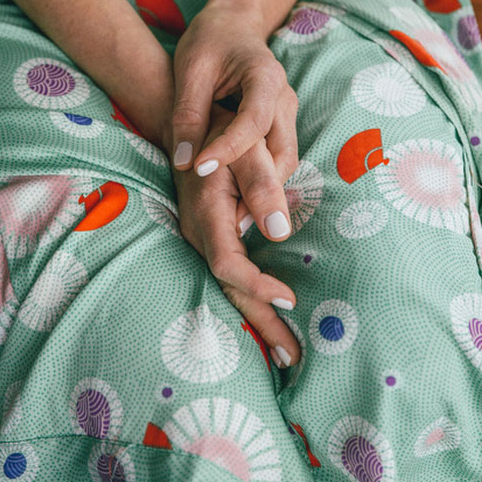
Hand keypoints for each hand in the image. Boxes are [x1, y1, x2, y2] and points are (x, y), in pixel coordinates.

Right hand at [164, 102, 301, 367]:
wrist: (188, 123)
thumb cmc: (221, 130)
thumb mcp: (246, 148)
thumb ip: (262, 185)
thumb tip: (282, 230)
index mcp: (207, 215)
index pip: (229, 265)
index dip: (258, 286)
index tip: (291, 299)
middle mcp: (199, 232)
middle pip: (229, 289)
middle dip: (261, 325)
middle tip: (293, 358)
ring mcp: (202, 237)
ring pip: (228, 285)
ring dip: (256, 318)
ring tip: (285, 351)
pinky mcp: (210, 235)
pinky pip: (229, 274)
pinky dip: (249, 298)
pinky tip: (268, 315)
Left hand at [170, 2, 299, 239]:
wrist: (234, 24)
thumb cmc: (210, 41)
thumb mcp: (191, 69)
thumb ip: (188, 114)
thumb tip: (185, 162)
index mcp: (265, 76)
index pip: (253, 121)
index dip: (229, 149)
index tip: (199, 169)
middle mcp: (285, 98)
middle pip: (282, 151)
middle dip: (262, 188)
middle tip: (233, 221)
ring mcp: (287, 115)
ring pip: (285, 162)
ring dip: (264, 192)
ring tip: (234, 222)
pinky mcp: (280, 127)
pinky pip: (276, 160)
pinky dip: (262, 183)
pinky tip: (239, 205)